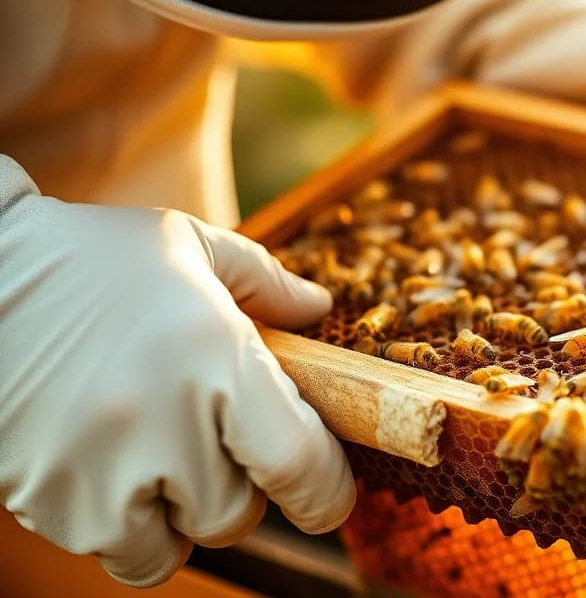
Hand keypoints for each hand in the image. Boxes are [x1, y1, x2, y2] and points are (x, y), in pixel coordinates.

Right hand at [0, 157, 353, 586]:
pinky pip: (115, 549)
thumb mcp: (190, 246)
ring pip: (178, 543)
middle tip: (212, 439)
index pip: (299, 465)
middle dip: (239, 486)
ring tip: (158, 453)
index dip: (325, 493)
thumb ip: (266, 283)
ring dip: (180, 512)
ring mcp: (100, 468)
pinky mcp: (48, 498)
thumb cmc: (93, 256)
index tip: (326, 494)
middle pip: (238, 514)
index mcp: (215, 358)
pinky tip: (111, 465)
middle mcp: (164, 420)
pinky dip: (125, 524)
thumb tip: (320, 309)